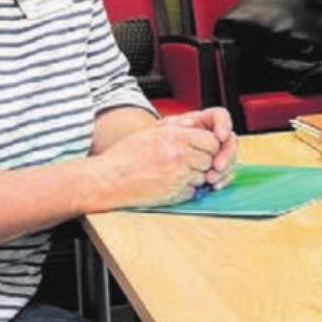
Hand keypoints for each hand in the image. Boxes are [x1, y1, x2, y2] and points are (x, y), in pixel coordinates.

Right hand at [91, 121, 221, 209]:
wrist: (109, 179)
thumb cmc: (126, 156)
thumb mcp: (151, 133)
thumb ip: (177, 129)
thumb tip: (196, 127)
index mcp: (175, 136)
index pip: (212, 140)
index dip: (209, 145)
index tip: (201, 149)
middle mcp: (179, 155)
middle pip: (210, 159)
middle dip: (203, 161)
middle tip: (189, 162)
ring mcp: (178, 176)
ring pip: (204, 177)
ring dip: (196, 176)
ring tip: (176, 173)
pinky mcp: (175, 194)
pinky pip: (194, 192)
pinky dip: (187, 189)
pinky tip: (172, 184)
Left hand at [163, 108, 237, 189]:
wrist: (156, 160)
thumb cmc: (160, 141)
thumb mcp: (166, 129)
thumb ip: (177, 124)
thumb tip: (191, 123)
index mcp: (205, 121)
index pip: (220, 116)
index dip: (224, 124)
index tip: (220, 137)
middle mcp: (215, 136)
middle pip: (230, 140)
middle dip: (226, 154)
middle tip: (217, 166)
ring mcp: (218, 153)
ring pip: (231, 159)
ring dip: (224, 170)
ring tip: (210, 179)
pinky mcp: (217, 168)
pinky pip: (227, 173)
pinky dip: (223, 180)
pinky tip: (215, 186)